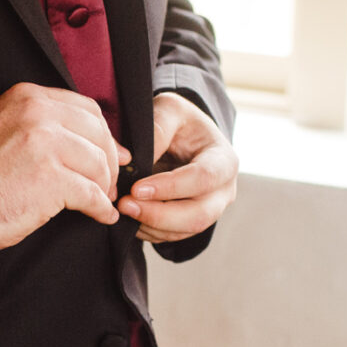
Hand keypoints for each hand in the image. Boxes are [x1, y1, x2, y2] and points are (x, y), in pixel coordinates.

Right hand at [0, 83, 131, 251]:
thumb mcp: (10, 131)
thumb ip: (49, 126)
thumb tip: (110, 144)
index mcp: (27, 97)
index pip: (86, 109)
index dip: (105, 136)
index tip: (114, 156)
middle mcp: (36, 113)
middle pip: (98, 135)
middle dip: (110, 163)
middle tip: (109, 185)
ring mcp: (43, 143)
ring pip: (99, 164)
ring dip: (105, 188)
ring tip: (102, 202)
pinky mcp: (50, 177)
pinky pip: (92, 193)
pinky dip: (101, 209)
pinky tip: (101, 216)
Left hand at [117, 92, 237, 243]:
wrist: (184, 137)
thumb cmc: (179, 122)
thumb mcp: (171, 109)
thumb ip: (158, 128)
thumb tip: (137, 159)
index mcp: (224, 160)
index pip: (203, 178)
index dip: (171, 187)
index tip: (137, 188)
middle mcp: (223, 191)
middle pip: (199, 215)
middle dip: (159, 215)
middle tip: (125, 205)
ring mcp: (209, 210)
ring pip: (183, 231)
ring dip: (149, 225)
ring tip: (121, 209)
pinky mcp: (190, 223)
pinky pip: (170, 236)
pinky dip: (147, 231)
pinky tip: (129, 216)